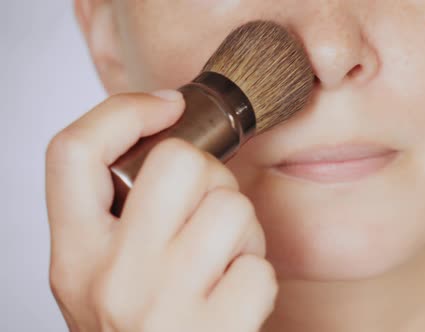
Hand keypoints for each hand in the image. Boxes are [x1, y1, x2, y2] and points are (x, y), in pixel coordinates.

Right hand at [45, 90, 276, 331]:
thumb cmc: (145, 329)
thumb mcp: (106, 274)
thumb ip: (122, 216)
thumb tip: (172, 135)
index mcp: (75, 255)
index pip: (72, 152)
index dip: (125, 111)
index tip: (169, 106)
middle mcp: (109, 277)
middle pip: (178, 163)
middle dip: (211, 177)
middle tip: (207, 211)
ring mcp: (163, 305)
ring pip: (231, 207)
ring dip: (242, 231)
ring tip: (223, 261)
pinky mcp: (216, 329)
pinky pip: (260, 266)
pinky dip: (257, 277)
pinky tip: (234, 299)